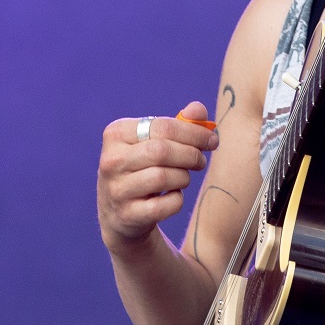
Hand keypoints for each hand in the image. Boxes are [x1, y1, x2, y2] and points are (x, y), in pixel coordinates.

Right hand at [98, 100, 217, 252]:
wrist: (119, 212)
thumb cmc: (143, 167)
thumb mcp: (153, 141)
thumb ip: (178, 123)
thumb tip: (198, 110)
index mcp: (116, 134)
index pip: (162, 126)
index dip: (194, 133)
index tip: (213, 140)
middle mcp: (111, 160)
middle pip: (162, 151)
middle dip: (191, 155)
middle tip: (201, 161)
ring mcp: (117, 189)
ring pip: (163, 177)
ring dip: (183, 177)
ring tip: (183, 177)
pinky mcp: (127, 214)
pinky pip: (164, 205)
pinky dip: (176, 200)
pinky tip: (173, 196)